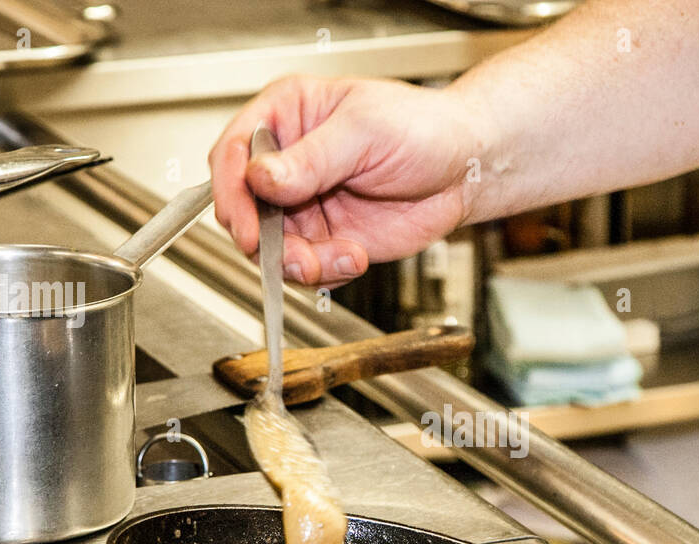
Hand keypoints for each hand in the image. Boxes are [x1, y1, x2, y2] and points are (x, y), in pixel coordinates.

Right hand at [208, 75, 491, 288]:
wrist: (464, 170)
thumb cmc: (422, 127)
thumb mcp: (365, 131)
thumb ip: (311, 158)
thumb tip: (261, 177)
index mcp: (286, 116)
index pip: (234, 154)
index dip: (233, 193)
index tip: (249, 226)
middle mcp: (287, 162)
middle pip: (244, 208)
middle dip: (264, 240)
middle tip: (294, 256)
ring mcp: (304, 204)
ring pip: (270, 246)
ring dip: (296, 263)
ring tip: (335, 260)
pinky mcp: (325, 238)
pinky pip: (305, 266)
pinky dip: (323, 272)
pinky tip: (352, 259)